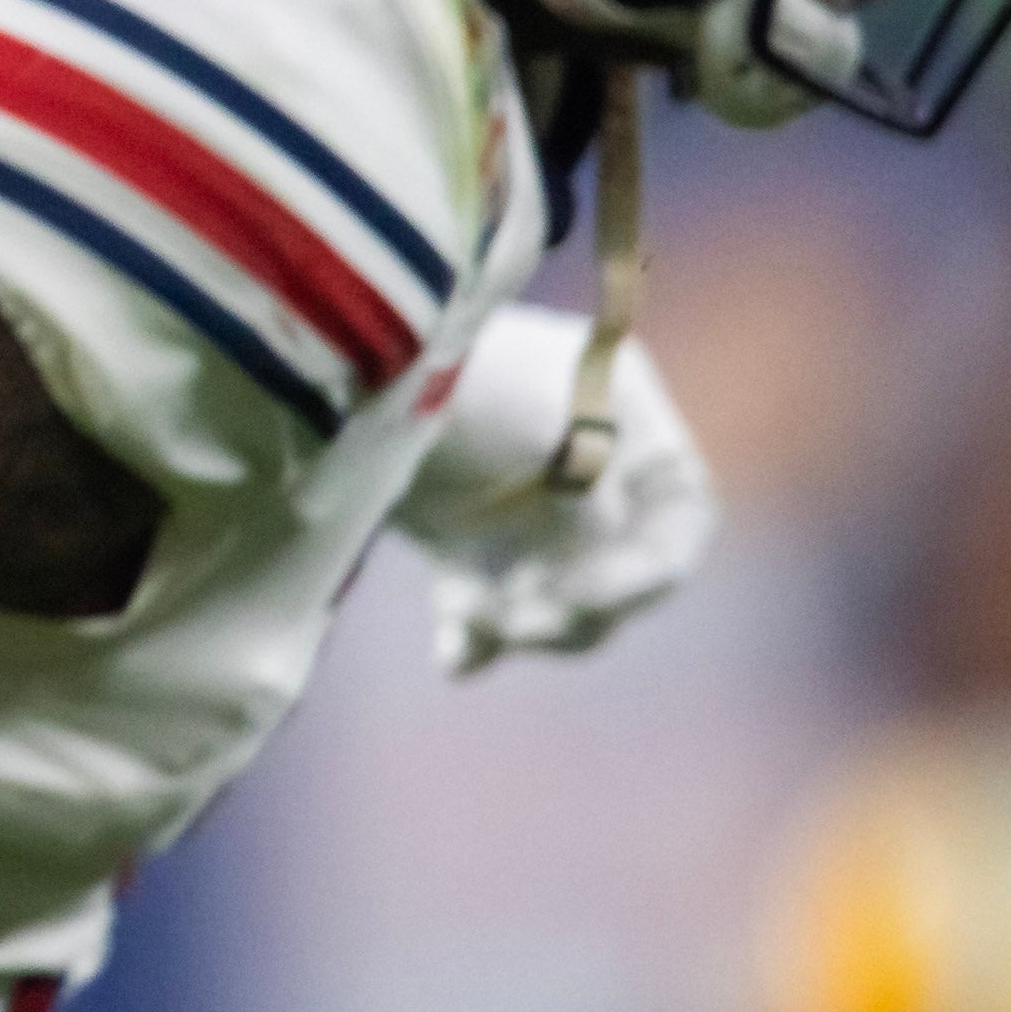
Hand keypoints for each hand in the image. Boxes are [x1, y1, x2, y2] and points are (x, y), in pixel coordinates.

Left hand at [417, 319, 717, 676]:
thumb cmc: (452, 369)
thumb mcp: (540, 426)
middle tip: (520, 622)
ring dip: (520, 624)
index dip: (648, 569)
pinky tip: (452, 658)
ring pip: (550, 595)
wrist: (329, 353)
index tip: (588, 596)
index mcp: (622, 414)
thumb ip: (589, 507)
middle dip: (575, 607)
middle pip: (616, 567)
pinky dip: (472, 634)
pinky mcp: (453, 528)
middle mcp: (581, 460)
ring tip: (472, 619)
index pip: (681, 511)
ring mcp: (516, 495)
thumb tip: (594, 588)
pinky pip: (482, 599)